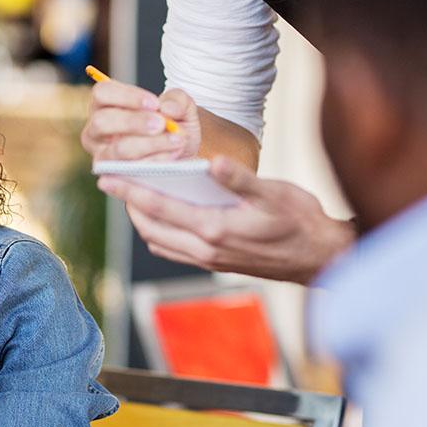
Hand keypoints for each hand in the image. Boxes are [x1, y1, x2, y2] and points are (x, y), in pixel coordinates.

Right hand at [82, 79, 199, 160]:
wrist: (182, 155)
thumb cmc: (173, 126)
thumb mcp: (181, 107)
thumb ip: (178, 101)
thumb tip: (167, 108)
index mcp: (105, 104)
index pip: (103, 93)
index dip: (126, 96)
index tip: (154, 103)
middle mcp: (96, 130)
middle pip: (101, 121)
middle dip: (133, 122)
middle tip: (160, 124)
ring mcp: (101, 154)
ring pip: (117, 149)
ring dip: (148, 144)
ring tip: (174, 140)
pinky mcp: (113, 176)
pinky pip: (128, 171)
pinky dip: (153, 162)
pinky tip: (171, 155)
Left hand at [98, 156, 355, 283]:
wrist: (320, 258)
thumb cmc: (300, 221)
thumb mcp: (274, 193)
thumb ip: (240, 179)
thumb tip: (213, 163)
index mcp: (214, 229)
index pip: (159, 207)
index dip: (129, 191)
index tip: (107, 178)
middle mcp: (205, 249)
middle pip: (151, 227)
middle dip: (128, 204)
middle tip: (113, 182)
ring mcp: (208, 260)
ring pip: (159, 241)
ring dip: (142, 219)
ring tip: (133, 195)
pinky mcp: (214, 263)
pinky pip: (173, 249)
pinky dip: (159, 232)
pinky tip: (162, 214)